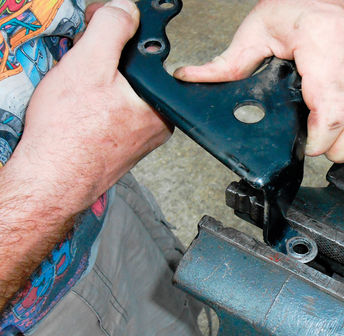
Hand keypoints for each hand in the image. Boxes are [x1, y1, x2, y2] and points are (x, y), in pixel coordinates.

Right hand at [0, 0, 168, 310]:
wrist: (50, 179)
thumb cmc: (69, 134)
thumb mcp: (90, 64)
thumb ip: (112, 29)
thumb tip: (126, 9)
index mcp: (161, 104)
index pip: (145, 53)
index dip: (116, 35)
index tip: (94, 33)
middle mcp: (156, 123)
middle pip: (131, 73)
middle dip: (101, 62)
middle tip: (79, 72)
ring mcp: (138, 137)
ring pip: (118, 92)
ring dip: (94, 83)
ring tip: (75, 97)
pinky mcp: (119, 146)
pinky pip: (108, 113)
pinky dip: (91, 105)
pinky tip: (77, 112)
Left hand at [174, 0, 343, 162]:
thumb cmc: (296, 1)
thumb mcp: (256, 29)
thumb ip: (226, 62)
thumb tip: (192, 79)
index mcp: (326, 40)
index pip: (334, 110)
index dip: (320, 141)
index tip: (307, 145)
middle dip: (342, 150)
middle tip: (322, 147)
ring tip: (343, 142)